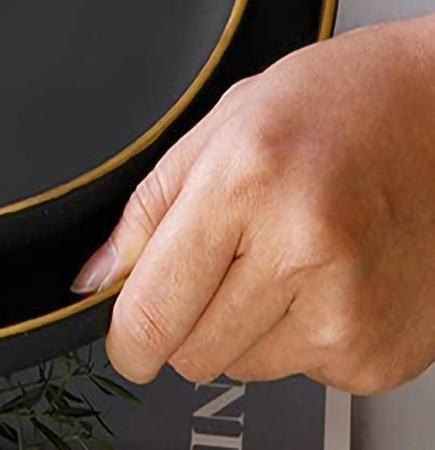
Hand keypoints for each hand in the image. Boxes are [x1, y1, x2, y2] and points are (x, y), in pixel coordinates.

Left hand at [72, 20, 434, 392]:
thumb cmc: (335, 104)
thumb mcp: (222, 125)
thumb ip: (150, 208)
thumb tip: (97, 277)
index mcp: (244, 184)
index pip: (152, 312)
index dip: (125, 337)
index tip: (126, 335)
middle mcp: (300, 253)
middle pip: (191, 354)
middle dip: (187, 317)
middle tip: (226, 255)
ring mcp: (347, 312)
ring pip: (244, 368)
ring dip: (246, 325)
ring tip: (285, 251)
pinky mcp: (379, 353)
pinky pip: (302, 373)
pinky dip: (300, 334)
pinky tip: (327, 273)